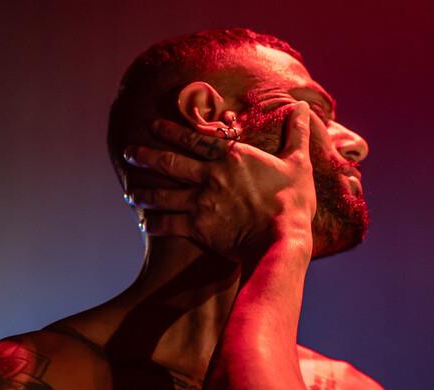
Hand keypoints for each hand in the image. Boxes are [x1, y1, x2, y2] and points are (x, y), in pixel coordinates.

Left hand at [123, 103, 316, 260]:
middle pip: (169, 163)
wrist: (283, 238)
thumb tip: (304, 107)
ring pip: (162, 195)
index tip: (152, 126)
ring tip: (129, 193)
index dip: (170, 130)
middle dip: (145, 156)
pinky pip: (168, 225)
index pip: (194, 138)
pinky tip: (145, 225)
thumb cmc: (293, 201)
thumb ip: (297, 133)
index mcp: (231, 157)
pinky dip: (154, 224)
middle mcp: (210, 176)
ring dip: (143, 193)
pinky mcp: (198, 228)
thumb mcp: (298, 163)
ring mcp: (201, 202)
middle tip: (128, 153)